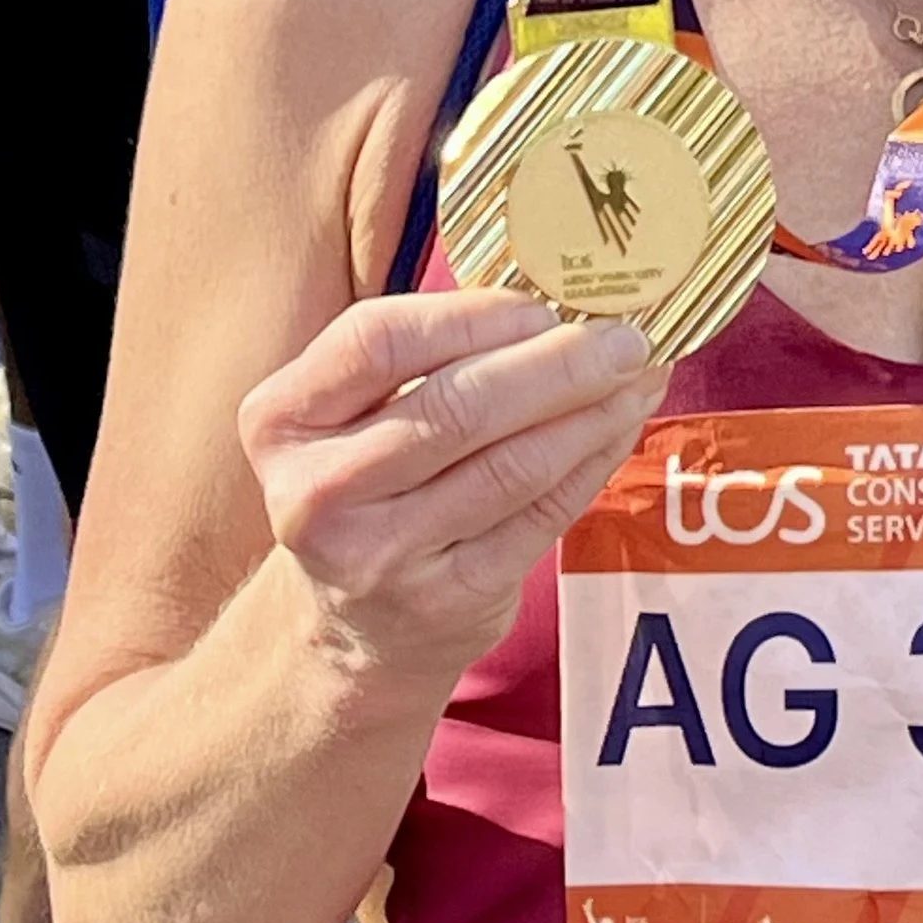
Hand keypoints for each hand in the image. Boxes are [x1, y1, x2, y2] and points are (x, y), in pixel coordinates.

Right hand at [239, 287, 667, 678]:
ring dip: (591, 411)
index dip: (471, 314)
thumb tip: (557, 295)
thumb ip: (425, 355)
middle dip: (558, 363)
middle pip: (456, 407)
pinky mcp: (445, 601)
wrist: (350, 627)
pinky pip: (540, 517)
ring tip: (640, 376)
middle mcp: (317, 493)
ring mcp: (380, 557)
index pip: (377, 341)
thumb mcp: (354, 414)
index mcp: (282, 419)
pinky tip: (620, 426)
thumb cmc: (369, 483)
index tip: (542, 303)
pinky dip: (592, 462)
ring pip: (510, 467)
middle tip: (624, 336)